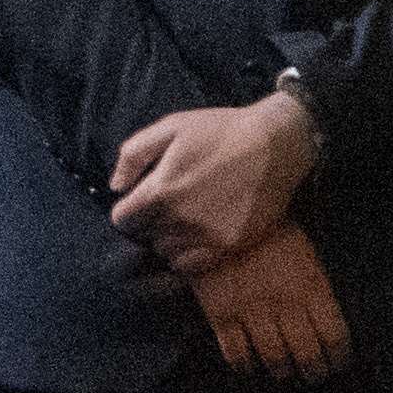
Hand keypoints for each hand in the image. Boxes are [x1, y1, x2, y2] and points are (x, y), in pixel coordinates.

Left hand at [109, 88, 320, 275]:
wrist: (276, 144)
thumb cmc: (221, 131)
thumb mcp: (171, 126)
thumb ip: (133, 154)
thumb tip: (116, 186)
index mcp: (161, 191)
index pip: (122, 219)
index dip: (129, 208)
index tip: (141, 199)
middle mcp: (180, 220)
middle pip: (144, 237)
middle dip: (149, 222)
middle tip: (168, 204)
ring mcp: (206, 236)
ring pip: (167, 252)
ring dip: (169, 239)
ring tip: (185, 218)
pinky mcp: (229, 246)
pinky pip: (193, 265)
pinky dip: (188, 255)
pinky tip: (198, 235)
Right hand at [189, 220, 350, 382]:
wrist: (220, 212)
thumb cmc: (267, 225)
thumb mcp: (304, 247)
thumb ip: (314, 281)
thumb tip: (323, 311)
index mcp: (312, 285)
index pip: (333, 333)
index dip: (338, 355)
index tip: (338, 364)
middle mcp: (285, 304)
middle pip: (305, 350)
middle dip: (313, 369)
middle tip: (314, 377)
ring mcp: (252, 311)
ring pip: (273, 355)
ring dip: (282, 369)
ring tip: (285, 374)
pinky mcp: (220, 314)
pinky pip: (235, 351)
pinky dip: (244, 364)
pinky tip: (249, 367)